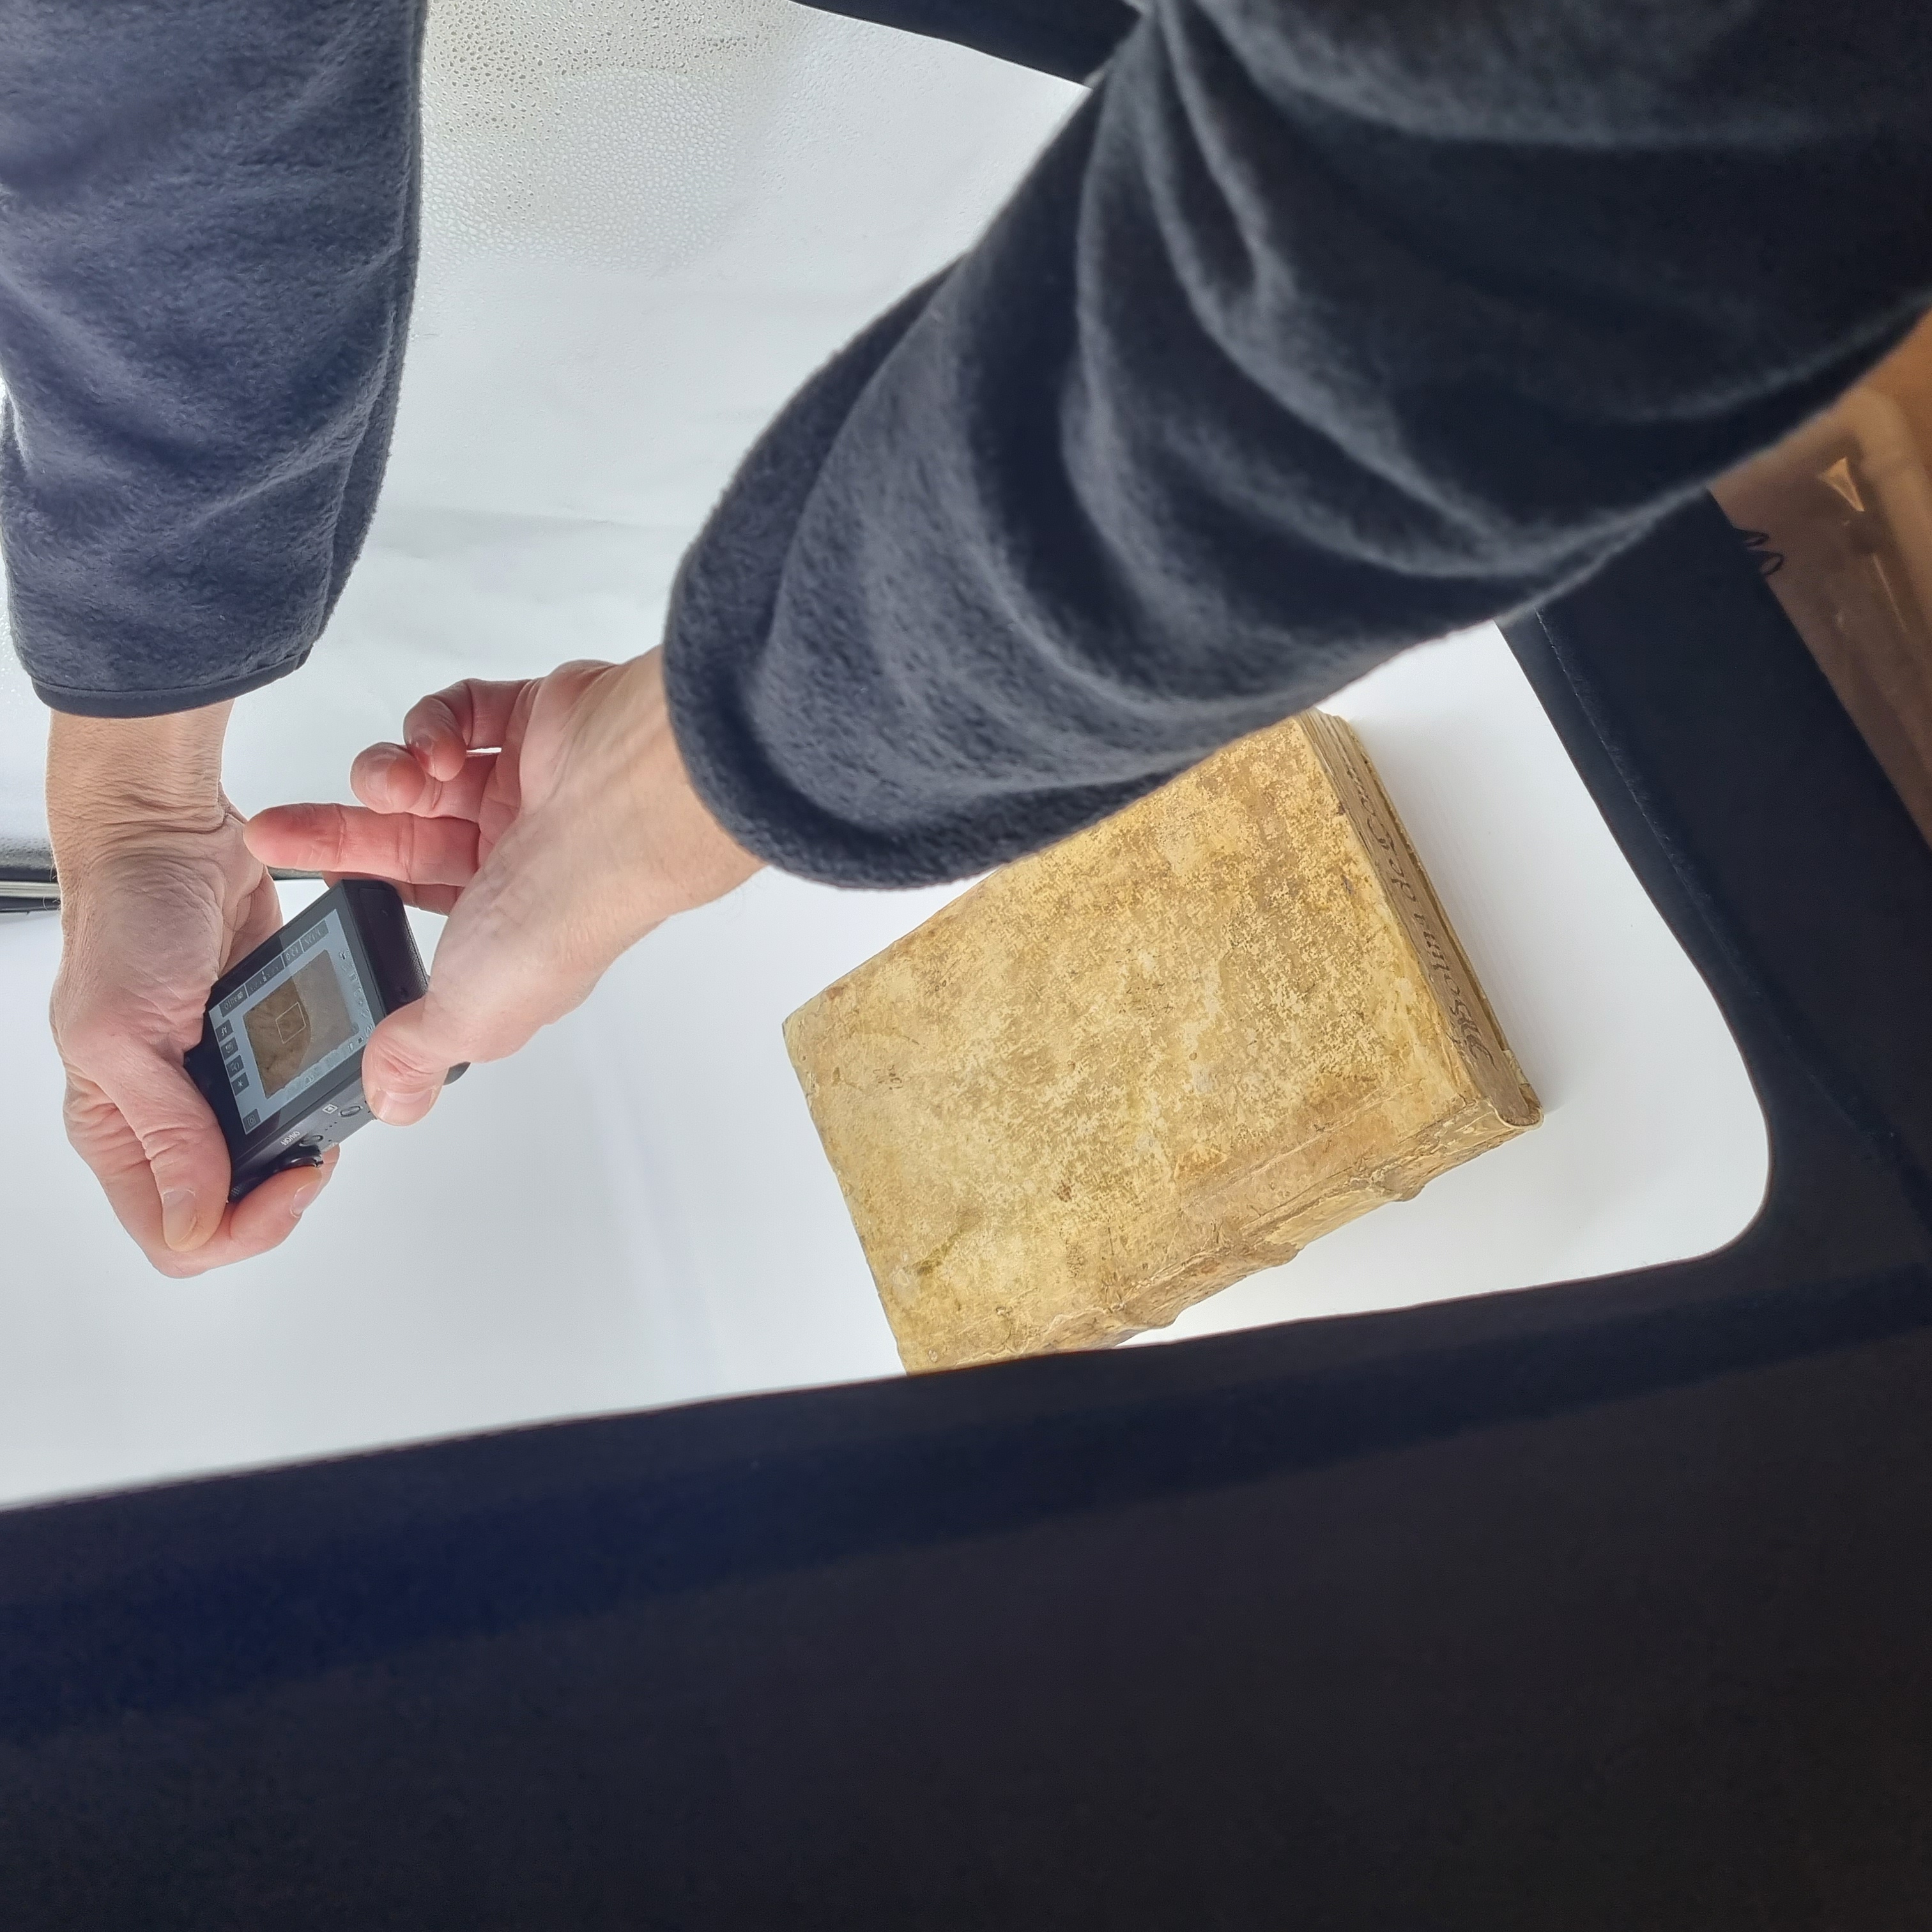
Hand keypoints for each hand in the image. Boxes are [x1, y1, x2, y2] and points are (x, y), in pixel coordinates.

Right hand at [47, 706, 338, 1275]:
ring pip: (269, 1158)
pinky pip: (295, 1095)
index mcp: (116, 1128)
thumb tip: (194, 1222)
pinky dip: (319, 1093)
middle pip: (231, 1208)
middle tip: (316, 1148)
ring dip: (304, 1145)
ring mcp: (215, 1082)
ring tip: (326, 1110)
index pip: (177, 1234)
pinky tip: (330, 1073)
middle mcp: (164, 1116)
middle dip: (281, 1189)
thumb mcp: (127, 1032)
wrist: (169, 838)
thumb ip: (167, 1130)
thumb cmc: (126, 917)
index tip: (289, 1176)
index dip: (241, 1227)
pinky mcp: (258, 1042)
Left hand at [245, 650, 760, 1123]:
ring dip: (386, 778)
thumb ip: (417, 1051)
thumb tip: (393, 1101)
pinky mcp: (533, 722)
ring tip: (395, 786)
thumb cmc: (567, 912)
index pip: (420, 906)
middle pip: (404, 839)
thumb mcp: (471, 1013)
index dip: (361, 894)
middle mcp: (521, 858)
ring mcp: (527, 789)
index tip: (308, 887)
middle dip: (335, 835)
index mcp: (512, 927)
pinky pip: (459, 713)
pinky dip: (431, 728)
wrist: (624, 809)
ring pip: (424, 776)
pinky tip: (434, 750)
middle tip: (276, 832)